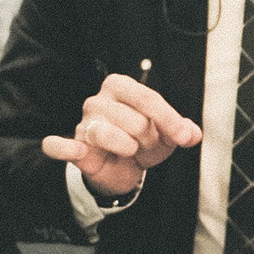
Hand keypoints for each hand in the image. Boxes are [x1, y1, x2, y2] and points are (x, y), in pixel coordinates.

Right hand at [41, 74, 201, 195]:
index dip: (169, 120)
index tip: (184, 138)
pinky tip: (78, 152)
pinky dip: (65, 149)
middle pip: (134, 121)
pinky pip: (61, 147)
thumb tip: (192, 134)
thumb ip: (181, 130)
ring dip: (127, 149)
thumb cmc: (142, 141)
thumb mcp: (166, 135)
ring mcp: (84, 123)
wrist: (121, 167)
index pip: (148, 99)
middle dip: (148, 140)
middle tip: (144, 145)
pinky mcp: (74, 147)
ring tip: (129, 151)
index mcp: (120, 86)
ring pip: (109, 135)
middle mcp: (98, 100)